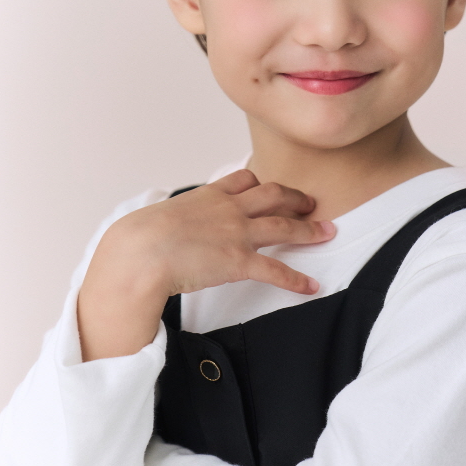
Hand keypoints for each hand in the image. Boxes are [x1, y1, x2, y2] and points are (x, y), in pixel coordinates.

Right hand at [77, 169, 334, 359]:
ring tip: (327, 233)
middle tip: (311, 203)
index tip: (271, 187)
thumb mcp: (157, 216)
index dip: (261, 184)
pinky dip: (296, 279)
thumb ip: (171, 219)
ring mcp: (237, 233)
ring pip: (284, 227)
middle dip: (295, 198)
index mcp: (208, 195)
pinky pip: (276, 269)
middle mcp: (229, 209)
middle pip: (273, 195)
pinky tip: (311, 286)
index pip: (243, 179)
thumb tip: (159, 229)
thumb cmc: (138, 237)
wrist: (140, 251)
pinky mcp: (239, 261)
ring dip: (308, 230)